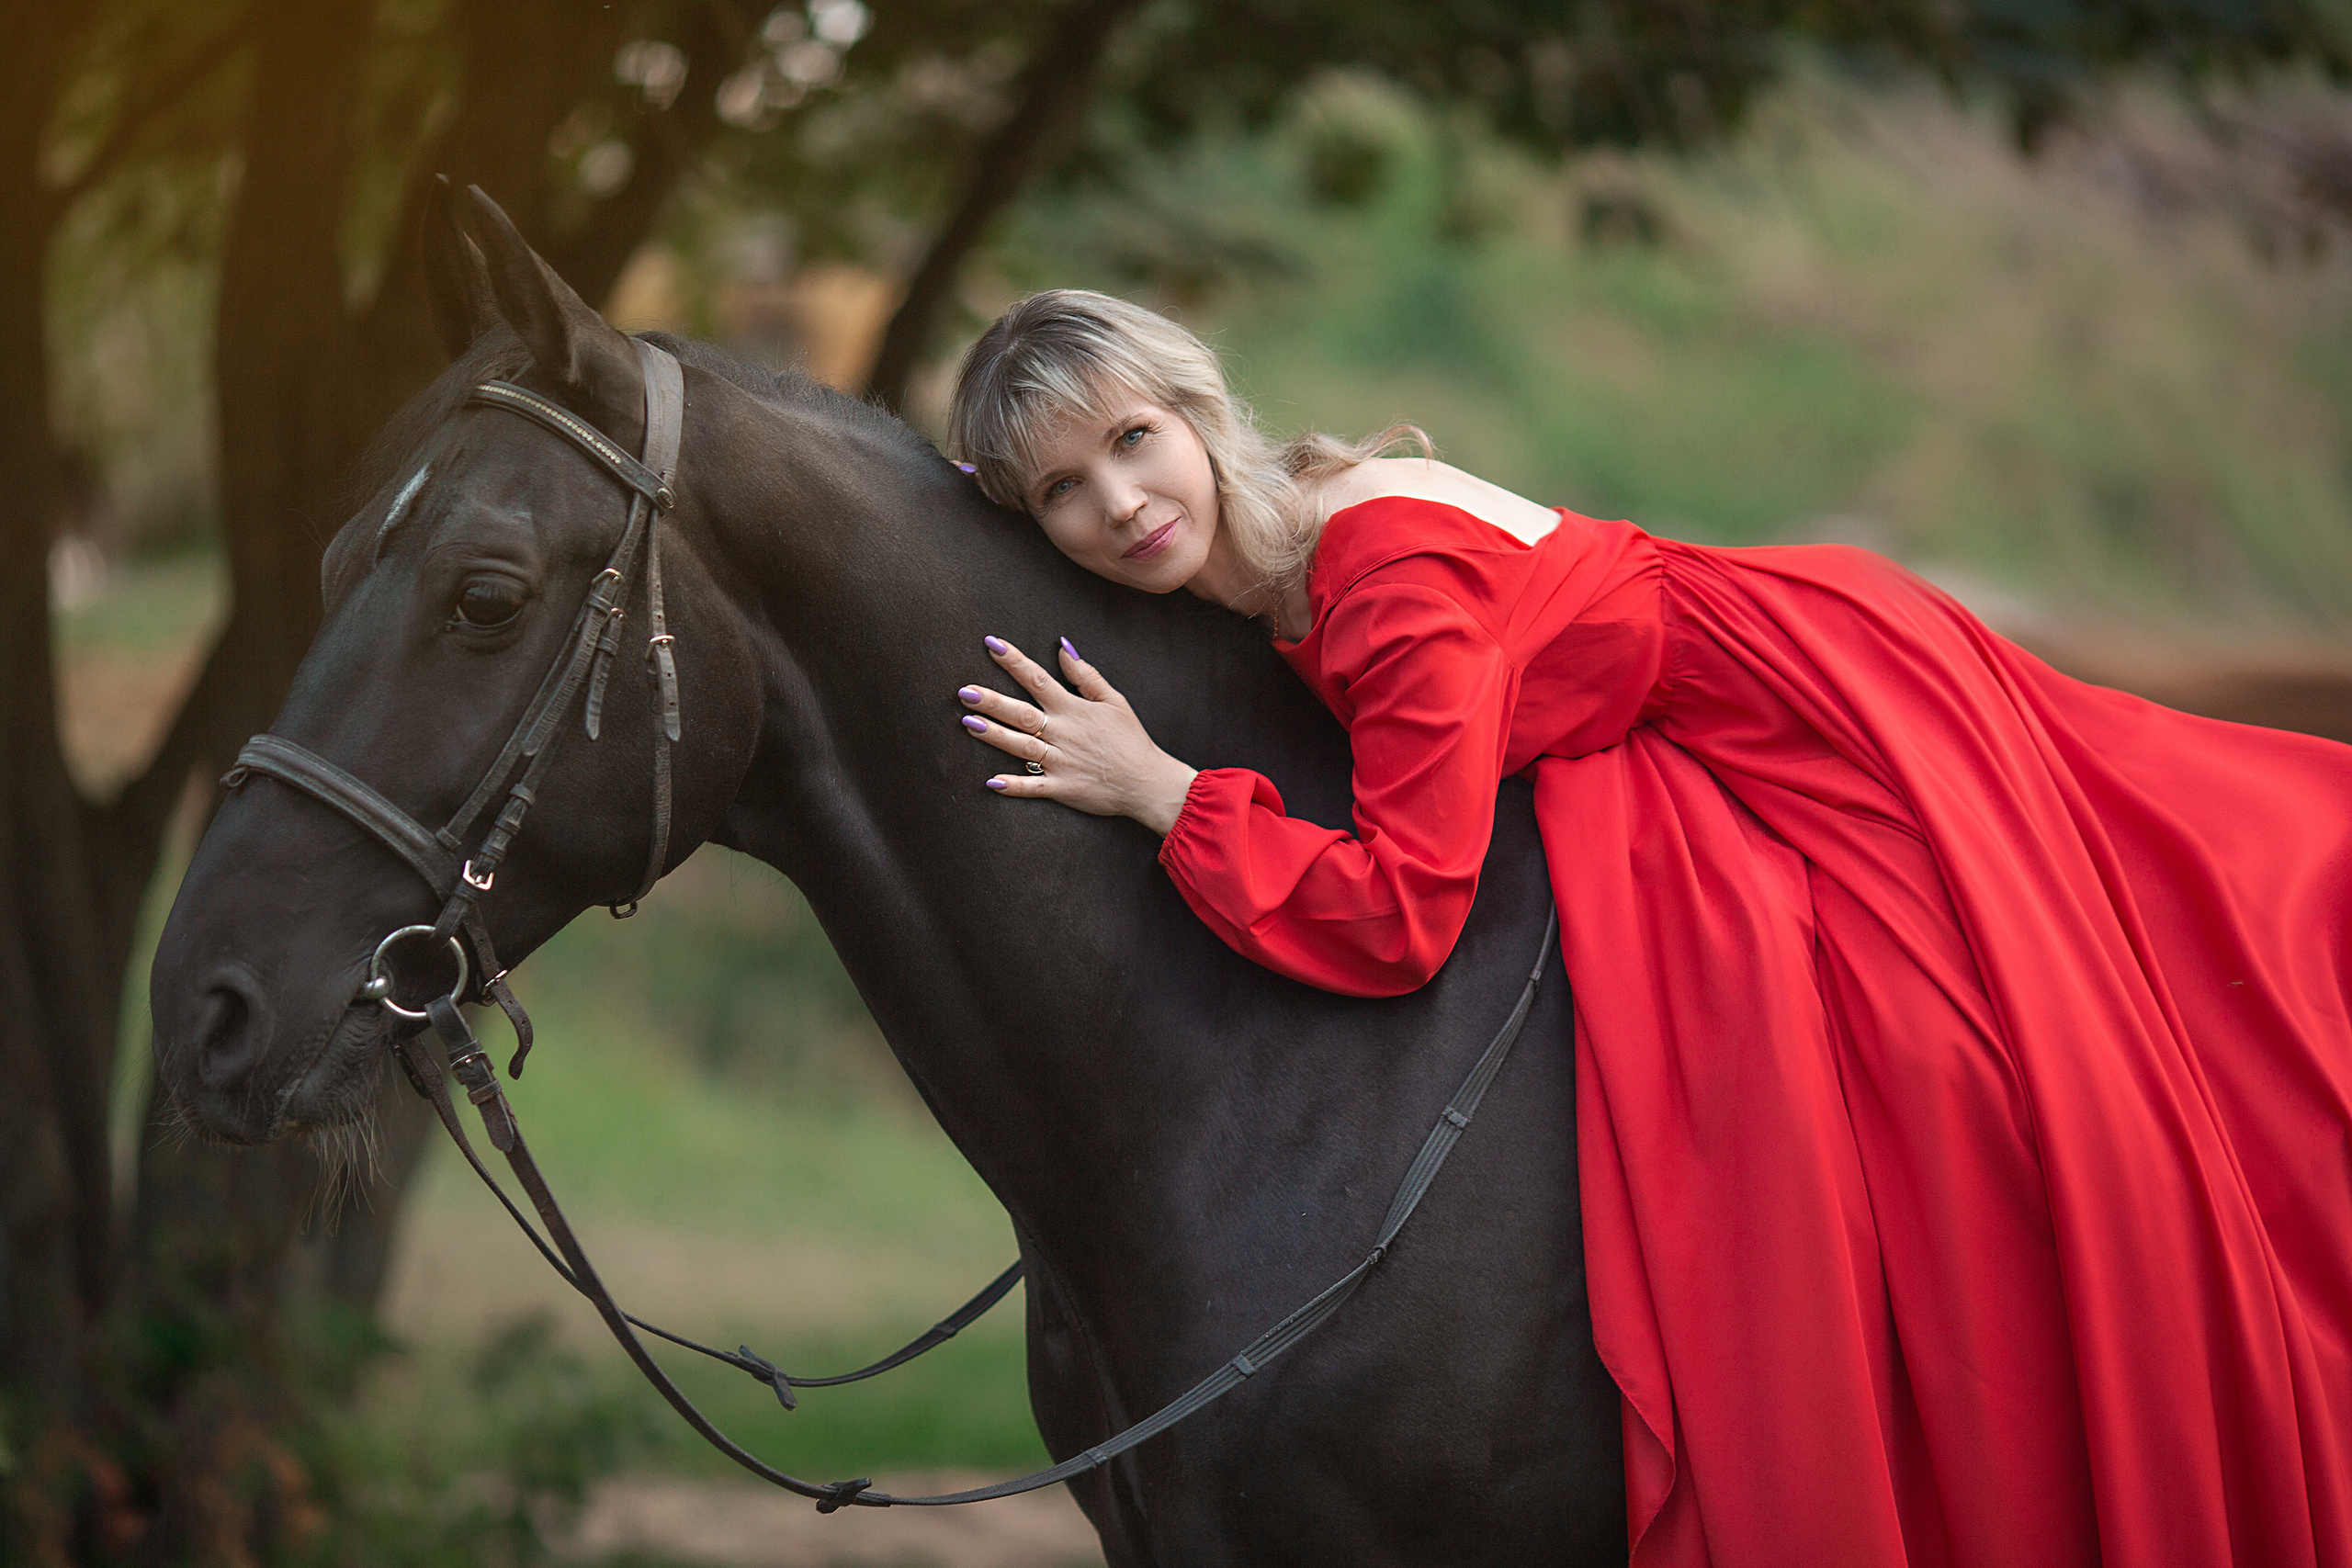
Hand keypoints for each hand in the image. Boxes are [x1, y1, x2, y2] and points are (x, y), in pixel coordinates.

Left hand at [958, 636, 1197, 834]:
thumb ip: (1085, 675)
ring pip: (1022, 747)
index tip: (991, 644)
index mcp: (1073, 709)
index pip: (1038, 679)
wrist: (1148, 782)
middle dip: (992, 702)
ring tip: (968, 724)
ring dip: (995, 735)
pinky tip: (992, 782)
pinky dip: (1014, 786)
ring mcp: (1061, 762)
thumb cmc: (1131, 740)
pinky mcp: (1063, 788)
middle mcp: (1063, 734)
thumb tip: (1063, 647)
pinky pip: (1034, 788)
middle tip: (964, 691)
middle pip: (1022, 713)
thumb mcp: (1114, 700)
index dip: (1013, 661)